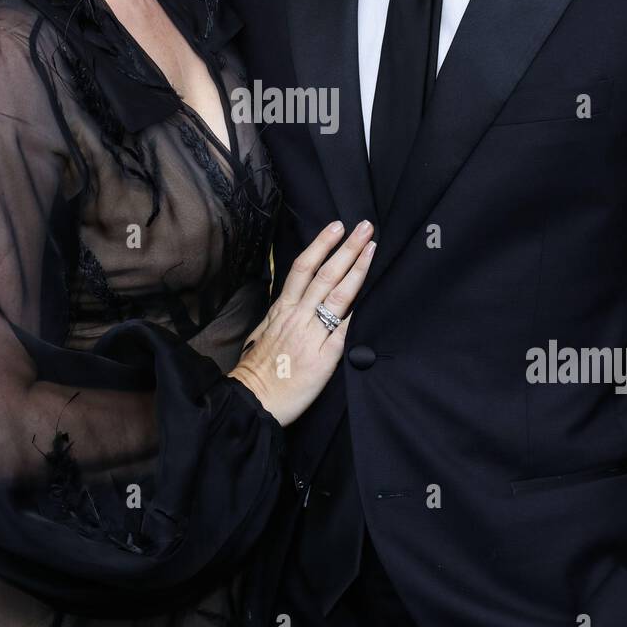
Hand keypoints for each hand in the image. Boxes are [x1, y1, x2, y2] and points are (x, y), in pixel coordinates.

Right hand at [229, 219, 375, 426]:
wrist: (254, 400)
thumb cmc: (259, 369)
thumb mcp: (265, 331)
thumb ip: (284, 314)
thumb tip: (300, 300)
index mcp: (282, 309)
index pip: (303, 268)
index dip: (321, 245)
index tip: (336, 226)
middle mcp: (297, 316)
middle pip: (325, 274)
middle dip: (346, 248)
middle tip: (365, 226)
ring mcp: (312, 335)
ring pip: (337, 295)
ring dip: (357, 269)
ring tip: (371, 248)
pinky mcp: (325, 357)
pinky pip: (344, 329)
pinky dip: (357, 311)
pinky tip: (373, 294)